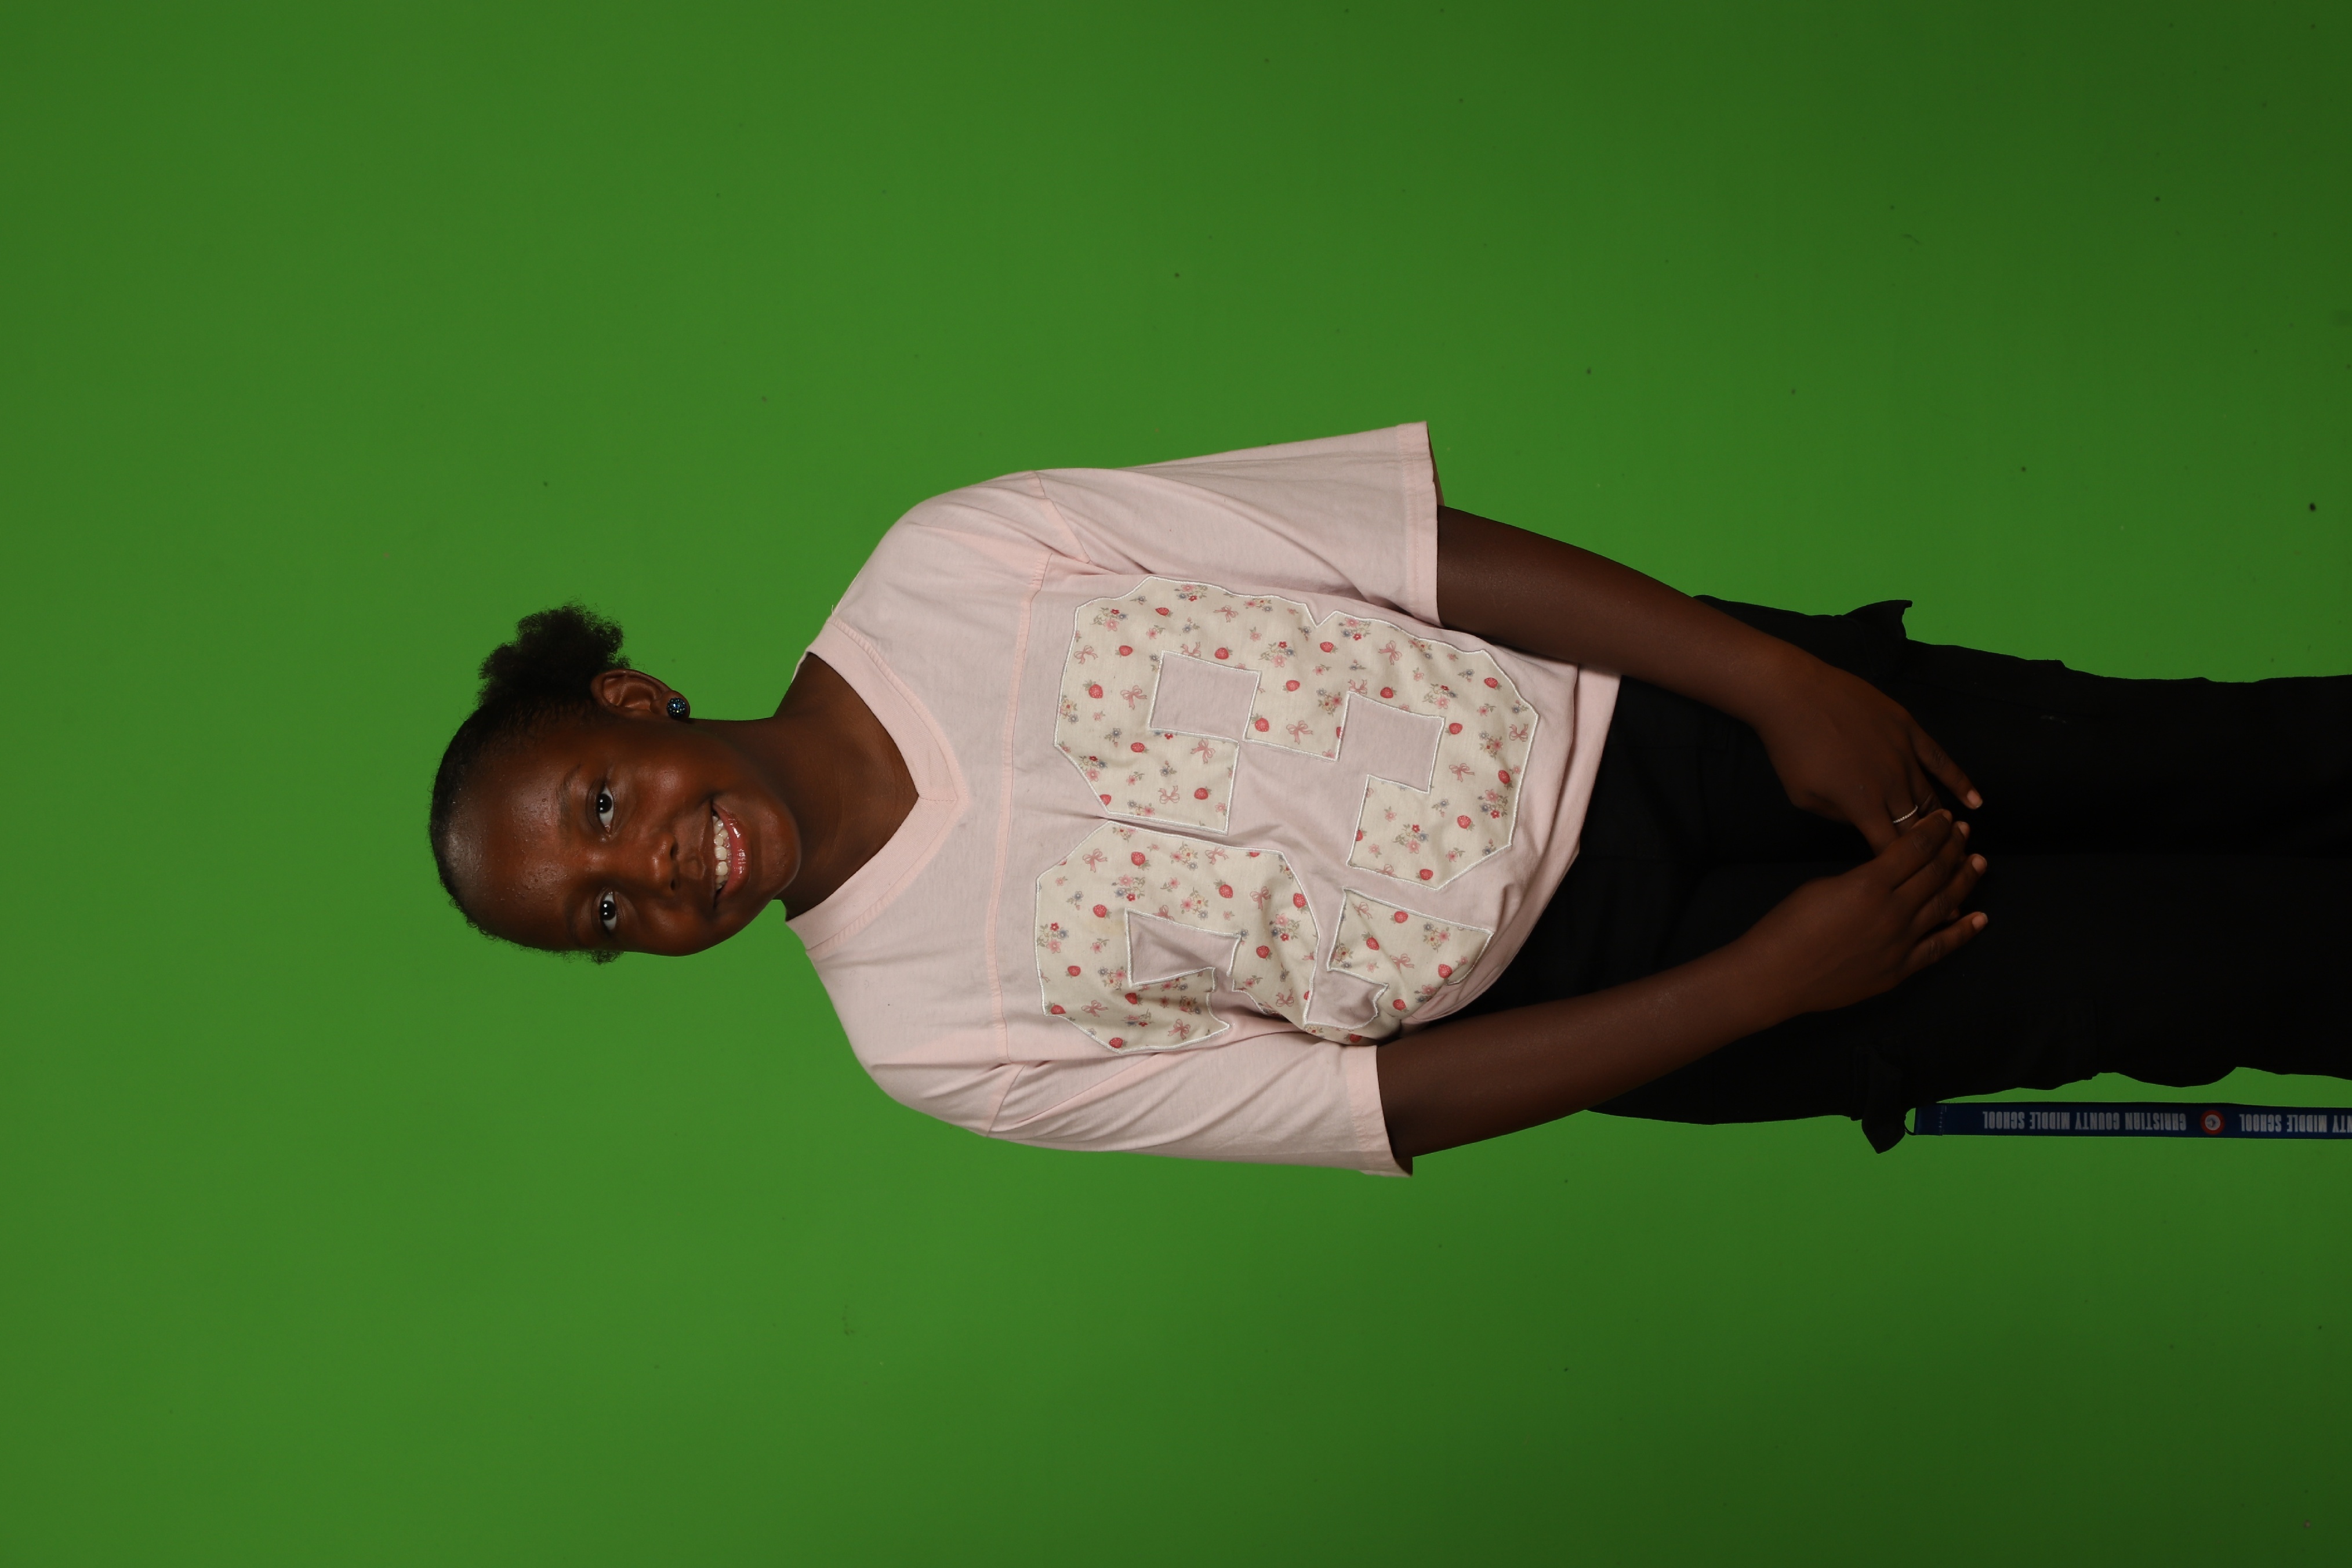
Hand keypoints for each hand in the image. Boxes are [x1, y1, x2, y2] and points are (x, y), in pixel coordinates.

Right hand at [1737, 811, 1988, 1016]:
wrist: (1776, 976)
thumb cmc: (1788, 927)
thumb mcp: (1824, 886)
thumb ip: (1862, 878)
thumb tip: (1888, 874)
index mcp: (1869, 884)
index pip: (1914, 848)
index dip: (1934, 830)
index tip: (1946, 819)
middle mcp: (1892, 912)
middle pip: (1936, 872)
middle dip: (1954, 848)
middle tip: (1965, 833)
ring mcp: (1901, 943)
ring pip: (1945, 904)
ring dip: (1965, 881)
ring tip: (1978, 863)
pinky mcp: (1900, 969)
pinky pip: (1941, 947)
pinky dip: (1963, 931)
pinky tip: (1979, 917)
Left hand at [1753, 654, 1981, 850]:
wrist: (1794, 695)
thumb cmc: (1790, 748)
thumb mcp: (1804, 796)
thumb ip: (1838, 816)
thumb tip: (1862, 822)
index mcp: (1863, 806)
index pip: (1891, 848)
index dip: (1901, 867)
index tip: (1909, 879)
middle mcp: (1890, 784)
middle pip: (1916, 827)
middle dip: (1927, 850)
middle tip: (1938, 867)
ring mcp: (1903, 754)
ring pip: (1930, 796)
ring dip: (1942, 821)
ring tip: (1954, 841)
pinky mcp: (1908, 729)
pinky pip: (1942, 760)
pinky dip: (1961, 782)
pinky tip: (1976, 802)